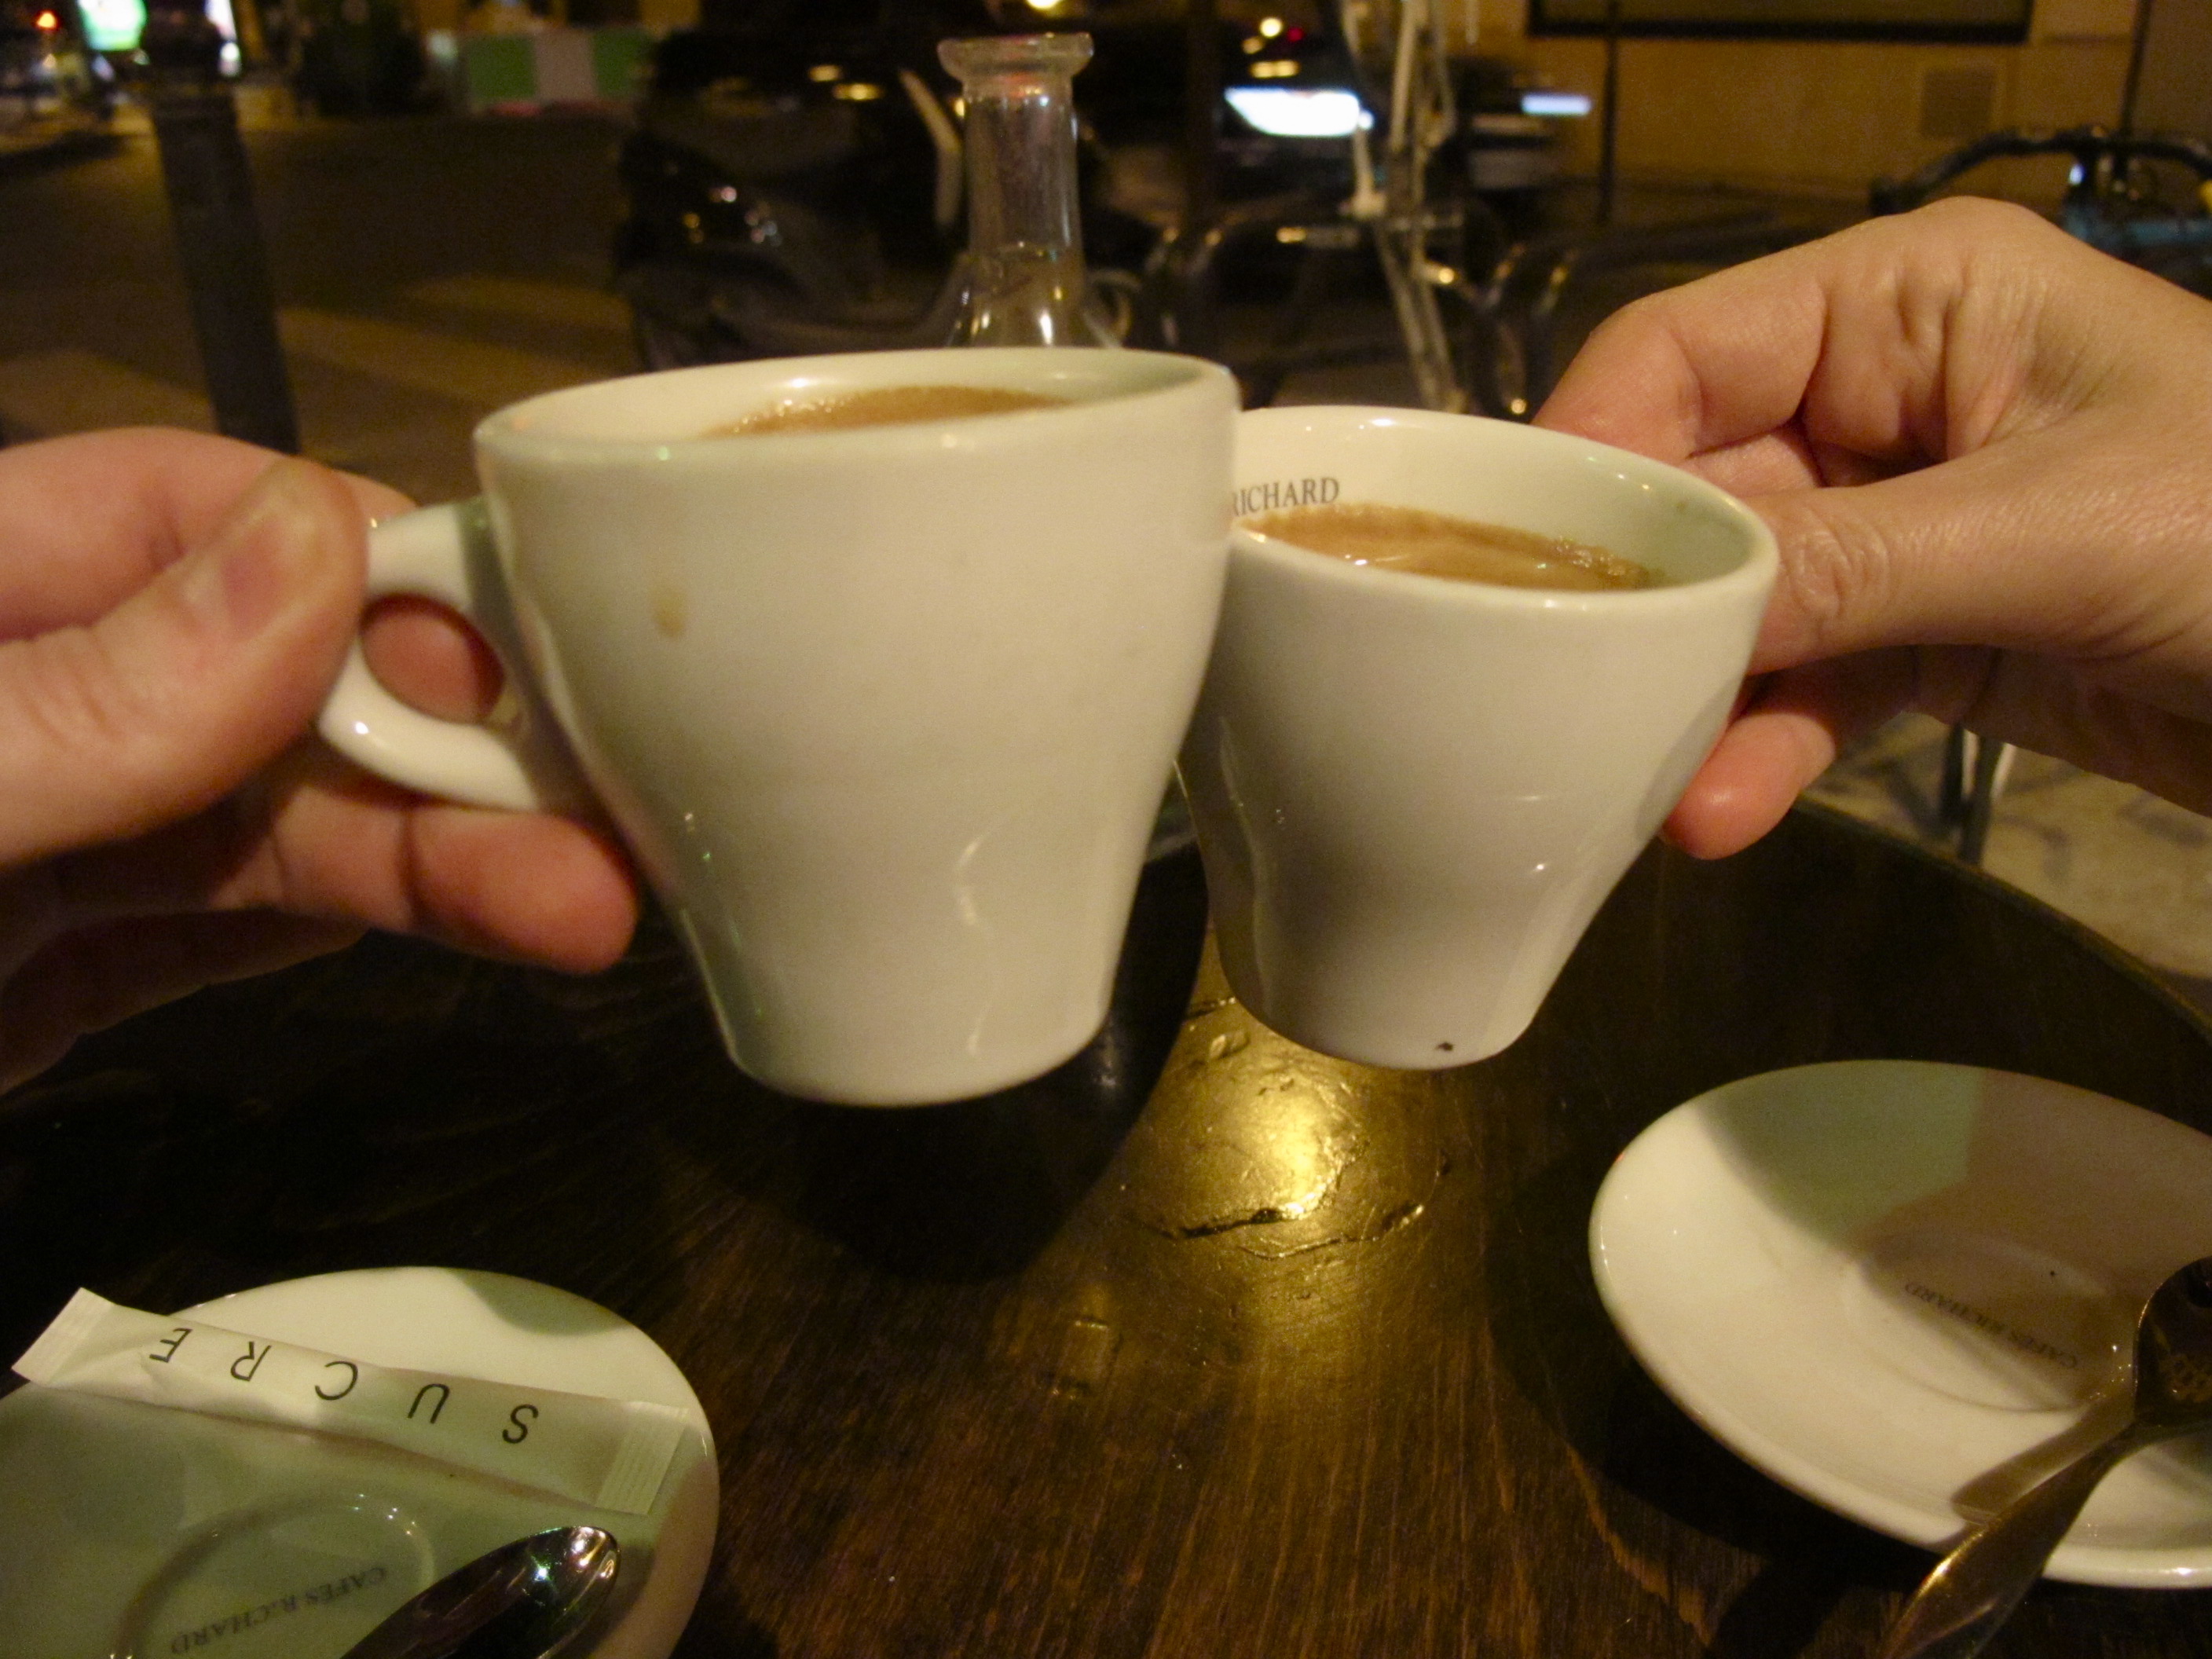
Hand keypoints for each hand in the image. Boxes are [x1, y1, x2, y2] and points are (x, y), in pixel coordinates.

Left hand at [0, 429, 637, 1090]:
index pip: (190, 510)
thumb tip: (325, 538)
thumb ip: (93, 693)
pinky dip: (343, 920)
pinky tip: (473, 924)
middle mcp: (21, 695)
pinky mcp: (49, 969)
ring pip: (265, 818)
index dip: (368, 557)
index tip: (528, 634)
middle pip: (266, 682)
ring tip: (584, 911)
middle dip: (436, 744)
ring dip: (427, 858)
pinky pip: (221, 920)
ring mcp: (39, 835)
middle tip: (609, 817)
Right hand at [1536, 197, 2211, 857]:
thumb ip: (1847, 563)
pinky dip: (1765, 745)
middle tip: (1547, 693)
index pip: (1688, 355)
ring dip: (1691, 697)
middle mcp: (1884, 399)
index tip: (1510, 564)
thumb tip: (1665, 604)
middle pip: (1696, 493)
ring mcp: (1901, 524)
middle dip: (1637, 603)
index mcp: (1910, 302)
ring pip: (1742, 605)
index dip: (1591, 454)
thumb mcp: (2056, 528)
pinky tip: (1720, 809)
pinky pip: (1811, 684)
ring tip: (1633, 784)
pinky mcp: (1929, 633)